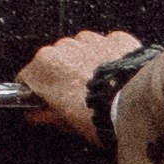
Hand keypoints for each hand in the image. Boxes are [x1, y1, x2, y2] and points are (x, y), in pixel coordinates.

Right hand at [15, 28, 142, 142]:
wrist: (136, 106)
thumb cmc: (98, 116)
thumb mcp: (67, 124)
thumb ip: (48, 115)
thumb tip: (39, 114)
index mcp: (45, 65)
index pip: (27, 78)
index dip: (35, 93)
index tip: (43, 104)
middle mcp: (64, 46)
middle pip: (55, 62)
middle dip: (62, 78)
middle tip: (75, 101)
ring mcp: (90, 40)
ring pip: (81, 51)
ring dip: (86, 66)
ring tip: (100, 91)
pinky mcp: (116, 39)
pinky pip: (106, 48)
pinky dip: (109, 60)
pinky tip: (117, 79)